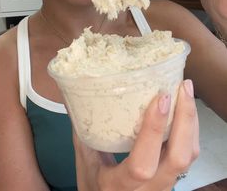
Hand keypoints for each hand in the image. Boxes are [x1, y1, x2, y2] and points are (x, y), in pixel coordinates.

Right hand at [73, 80, 198, 190]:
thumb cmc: (93, 184)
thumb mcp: (85, 161)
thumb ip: (85, 131)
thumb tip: (78, 95)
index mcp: (118, 186)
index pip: (141, 163)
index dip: (153, 130)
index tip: (160, 99)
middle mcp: (147, 190)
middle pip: (178, 159)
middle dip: (185, 120)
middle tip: (182, 87)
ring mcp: (164, 187)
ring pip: (188, 157)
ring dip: (191, 122)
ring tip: (186, 91)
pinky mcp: (173, 179)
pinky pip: (189, 156)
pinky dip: (190, 130)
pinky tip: (185, 110)